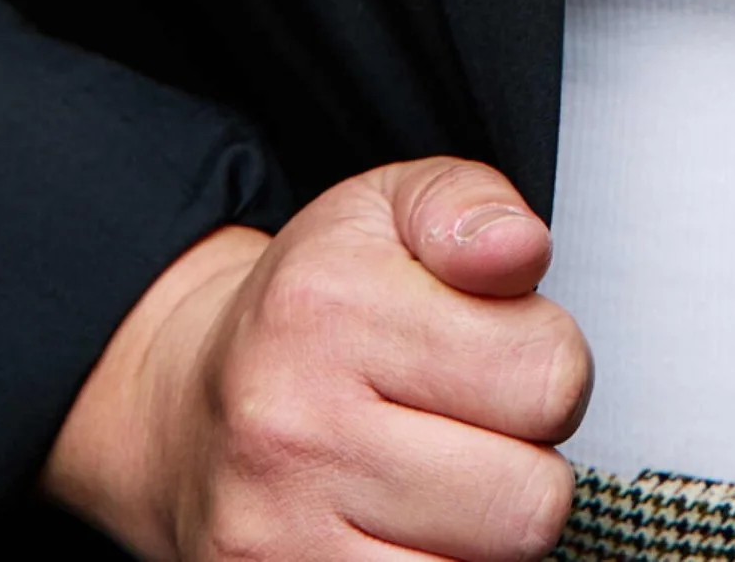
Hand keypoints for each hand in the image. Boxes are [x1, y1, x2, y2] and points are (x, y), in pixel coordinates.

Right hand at [39, 155, 591, 560]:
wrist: (182, 413)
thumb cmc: (309, 309)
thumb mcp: (386, 210)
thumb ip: (468, 206)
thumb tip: (520, 248)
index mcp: (332, 304)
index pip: (548, 375)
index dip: (552, 366)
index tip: (507, 359)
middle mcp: (295, 426)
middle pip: (530, 499)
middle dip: (527, 463)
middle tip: (475, 430)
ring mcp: (280, 536)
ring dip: (484, 534)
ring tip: (440, 480)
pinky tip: (409, 530)